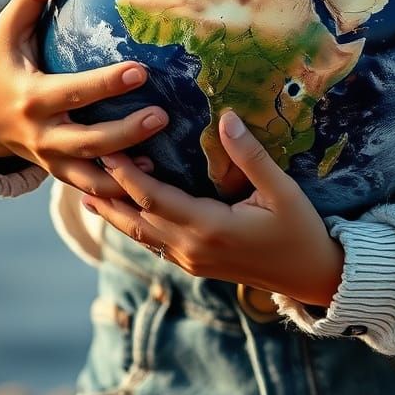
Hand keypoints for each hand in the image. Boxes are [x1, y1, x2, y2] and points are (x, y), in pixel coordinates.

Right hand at [0, 0, 167, 197]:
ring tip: (161, 162)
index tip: (140, 70)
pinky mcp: (63, 177)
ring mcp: (52, 162)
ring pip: (91, 176)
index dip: (105, 84)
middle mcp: (42, 135)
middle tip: (163, 115)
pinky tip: (153, 180)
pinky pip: (92, 191)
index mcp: (32, 98)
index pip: (72, 92)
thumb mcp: (9, 30)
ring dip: (125, 174)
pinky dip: (118, 192)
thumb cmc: (7, 65)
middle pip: (87, 142)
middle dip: (125, 133)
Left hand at [85, 110, 344, 308]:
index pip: (154, 198)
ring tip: (86, 193)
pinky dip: (134, 226)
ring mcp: (192, 260)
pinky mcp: (196, 265)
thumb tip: (227, 117)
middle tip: (81, 166)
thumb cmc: (300, 229)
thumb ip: (251, 156)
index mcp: (209, 227)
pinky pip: (155, 244)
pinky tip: (124, 215)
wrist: (312, 276)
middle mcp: (192, 247)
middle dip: (109, 192)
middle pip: (136, 218)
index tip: (106, 149)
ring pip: (141, 235)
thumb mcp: (282, 190)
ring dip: (114, 214)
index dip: (127, 175)